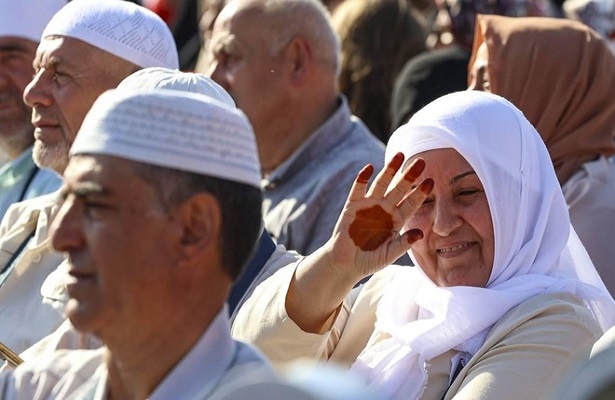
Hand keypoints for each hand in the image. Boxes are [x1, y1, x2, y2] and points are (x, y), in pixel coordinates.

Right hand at [324, 152, 432, 280]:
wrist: (346, 264)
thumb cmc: (369, 260)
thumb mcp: (389, 254)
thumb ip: (403, 244)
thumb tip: (420, 234)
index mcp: (397, 220)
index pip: (412, 203)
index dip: (420, 192)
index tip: (431, 182)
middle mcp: (385, 209)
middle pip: (400, 189)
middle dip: (409, 175)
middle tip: (421, 161)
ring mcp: (368, 205)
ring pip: (382, 184)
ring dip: (390, 170)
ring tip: (399, 156)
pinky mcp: (352, 206)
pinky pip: (358, 189)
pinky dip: (362, 178)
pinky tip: (369, 168)